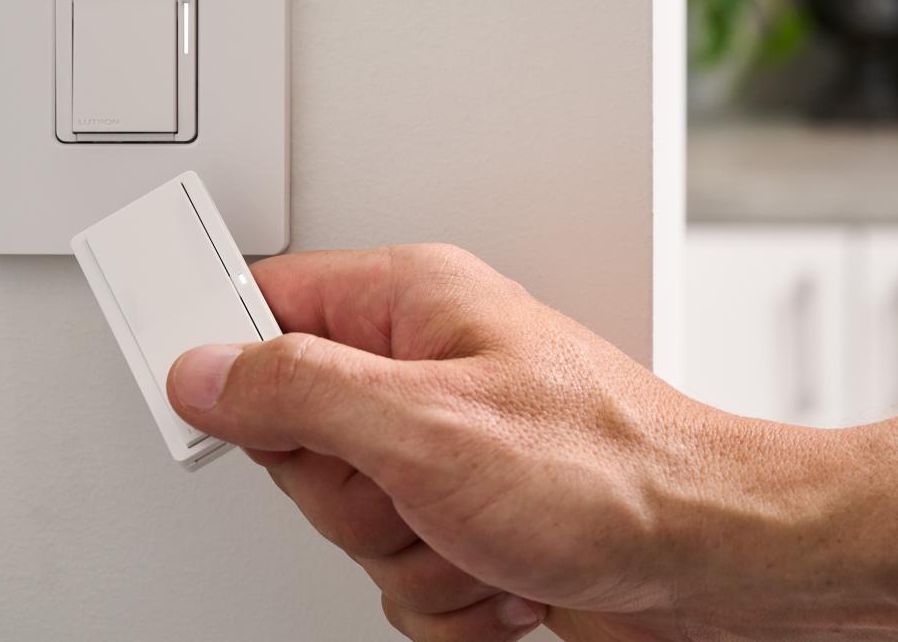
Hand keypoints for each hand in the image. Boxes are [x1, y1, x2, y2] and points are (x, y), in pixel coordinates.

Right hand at [167, 243, 897, 641]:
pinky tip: (509, 571)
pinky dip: (454, 596)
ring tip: (484, 533)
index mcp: (415, 303)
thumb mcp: (425, 424)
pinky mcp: (475, 522)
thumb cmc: (612, 469)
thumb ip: (297, 391)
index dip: (218, 353)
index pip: (264, 301)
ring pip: (350, 526)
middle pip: (297, 442)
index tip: (181, 388)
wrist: (716, 557)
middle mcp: (430, 371)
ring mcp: (451, 454)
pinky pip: (404, 577)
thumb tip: (204, 368)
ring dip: (412, 558)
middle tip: (411, 489)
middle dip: (351, 499)